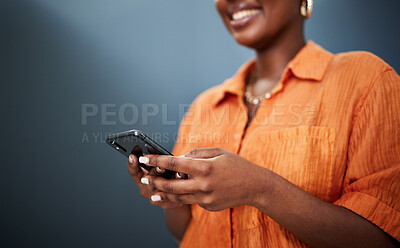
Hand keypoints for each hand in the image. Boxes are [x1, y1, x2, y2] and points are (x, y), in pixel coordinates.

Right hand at [127, 154, 182, 208]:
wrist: (174, 195)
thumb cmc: (165, 175)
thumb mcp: (158, 167)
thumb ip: (157, 161)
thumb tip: (162, 154)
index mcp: (140, 178)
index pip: (133, 171)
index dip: (132, 164)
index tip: (133, 156)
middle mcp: (145, 188)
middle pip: (148, 180)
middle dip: (155, 171)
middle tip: (161, 166)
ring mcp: (154, 198)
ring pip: (162, 188)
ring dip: (171, 180)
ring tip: (179, 173)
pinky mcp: (166, 203)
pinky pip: (172, 195)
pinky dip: (180, 188)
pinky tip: (186, 181)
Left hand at [140, 148, 266, 210]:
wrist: (255, 186)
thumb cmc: (236, 164)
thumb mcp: (217, 152)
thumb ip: (196, 154)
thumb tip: (178, 159)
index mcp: (205, 167)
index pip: (174, 163)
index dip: (156, 161)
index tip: (144, 158)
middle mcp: (203, 184)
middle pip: (171, 185)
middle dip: (155, 182)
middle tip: (143, 179)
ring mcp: (206, 198)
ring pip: (178, 197)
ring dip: (163, 195)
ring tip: (152, 193)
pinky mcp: (208, 206)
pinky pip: (192, 200)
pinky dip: (184, 195)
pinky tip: (178, 193)